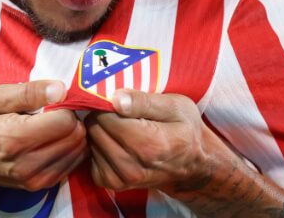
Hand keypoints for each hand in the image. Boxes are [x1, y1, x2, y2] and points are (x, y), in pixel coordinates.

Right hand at [0, 80, 87, 193]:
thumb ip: (28, 92)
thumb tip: (61, 89)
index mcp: (14, 138)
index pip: (65, 121)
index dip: (63, 105)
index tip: (51, 100)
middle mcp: (27, 164)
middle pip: (76, 137)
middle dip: (71, 119)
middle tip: (53, 110)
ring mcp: (34, 179)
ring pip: (78, 151)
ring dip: (71, 134)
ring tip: (51, 124)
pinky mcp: (39, 186)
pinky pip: (72, 164)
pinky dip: (68, 149)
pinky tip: (51, 138)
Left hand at [86, 89, 238, 196]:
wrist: (192, 165)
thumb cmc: (185, 130)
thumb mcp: (175, 106)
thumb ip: (144, 101)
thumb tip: (115, 99)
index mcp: (149, 145)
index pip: (105, 116)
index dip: (109, 103)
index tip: (122, 100)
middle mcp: (132, 167)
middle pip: (95, 129)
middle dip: (103, 116)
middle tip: (122, 113)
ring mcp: (121, 179)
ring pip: (91, 142)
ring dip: (101, 131)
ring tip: (123, 127)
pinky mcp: (111, 184)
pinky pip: (91, 157)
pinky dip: (99, 147)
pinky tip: (117, 142)